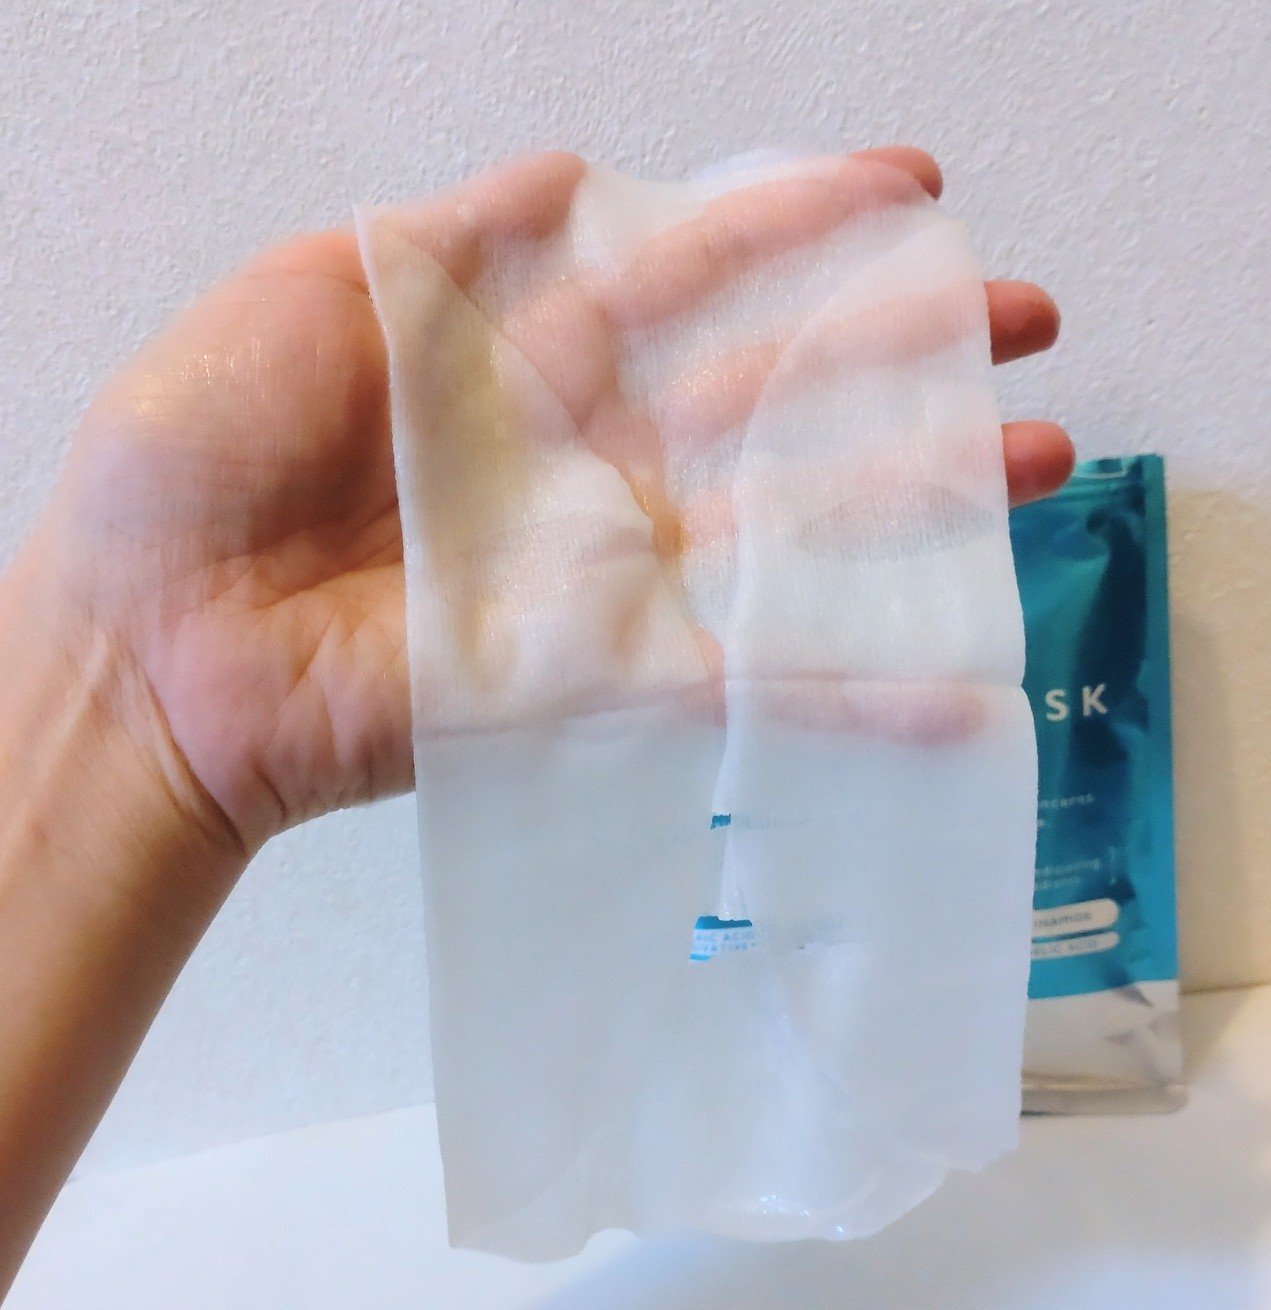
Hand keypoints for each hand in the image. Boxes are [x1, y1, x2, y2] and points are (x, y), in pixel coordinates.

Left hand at [24, 146, 1068, 856]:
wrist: (148, 639)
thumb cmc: (192, 462)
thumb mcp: (306, 294)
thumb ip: (443, 240)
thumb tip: (567, 168)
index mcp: (516, 359)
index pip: (688, 270)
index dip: (795, 224)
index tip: (904, 186)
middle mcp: (578, 460)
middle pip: (770, 393)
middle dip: (898, 352)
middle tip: (1021, 316)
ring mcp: (597, 571)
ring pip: (785, 525)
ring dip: (914, 499)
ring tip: (1036, 461)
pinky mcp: (592, 676)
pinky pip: (740, 678)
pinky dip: (851, 690)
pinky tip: (956, 684)